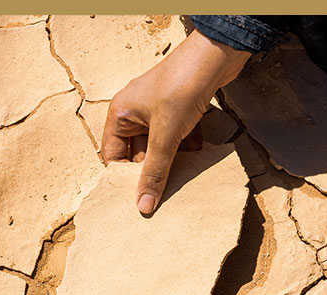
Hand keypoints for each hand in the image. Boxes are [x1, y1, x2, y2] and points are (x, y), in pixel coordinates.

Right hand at [101, 30, 249, 214]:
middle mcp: (135, 112)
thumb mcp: (165, 136)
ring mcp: (158, 110)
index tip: (140, 199)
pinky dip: (187, 145)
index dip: (124, 177)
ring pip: (161, 146)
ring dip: (173, 159)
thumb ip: (155, 171)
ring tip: (184, 175)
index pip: (113, 155)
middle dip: (153, 171)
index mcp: (121, 114)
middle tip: (165, 194)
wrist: (214, 57)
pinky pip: (178, 136)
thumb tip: (143, 206)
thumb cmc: (181, 88)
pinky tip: (198, 149)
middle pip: (139, 153)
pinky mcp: (179, 109)